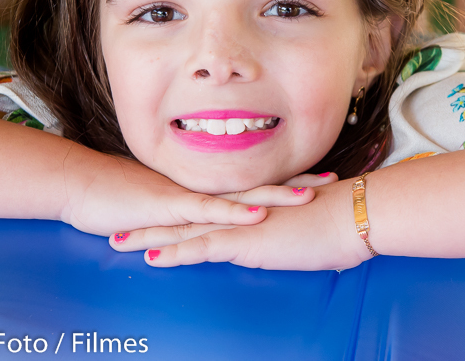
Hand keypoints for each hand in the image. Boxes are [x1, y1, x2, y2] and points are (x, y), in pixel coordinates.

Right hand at [60, 150, 329, 237]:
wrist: (81, 186)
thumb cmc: (115, 199)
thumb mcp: (158, 209)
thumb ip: (184, 214)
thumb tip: (204, 221)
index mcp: (202, 188)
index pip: (251, 183)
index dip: (285, 180)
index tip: (317, 178)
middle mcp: (201, 188)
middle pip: (257, 185)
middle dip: (295, 183)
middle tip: (333, 180)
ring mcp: (188, 196)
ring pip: (240, 195)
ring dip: (276, 194)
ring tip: (310, 194)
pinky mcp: (170, 208)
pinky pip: (208, 211)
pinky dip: (234, 212)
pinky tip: (258, 212)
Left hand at [108, 178, 374, 270]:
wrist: (351, 215)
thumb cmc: (333, 222)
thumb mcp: (298, 228)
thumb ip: (279, 232)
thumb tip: (276, 241)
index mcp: (246, 207)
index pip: (200, 209)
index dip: (171, 213)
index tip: (144, 216)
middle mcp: (236, 211)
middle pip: (182, 215)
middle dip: (146, 221)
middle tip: (114, 224)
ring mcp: (239, 224)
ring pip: (183, 229)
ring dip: (148, 236)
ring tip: (116, 241)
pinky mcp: (247, 241)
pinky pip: (203, 247)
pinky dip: (176, 251)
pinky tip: (152, 257)